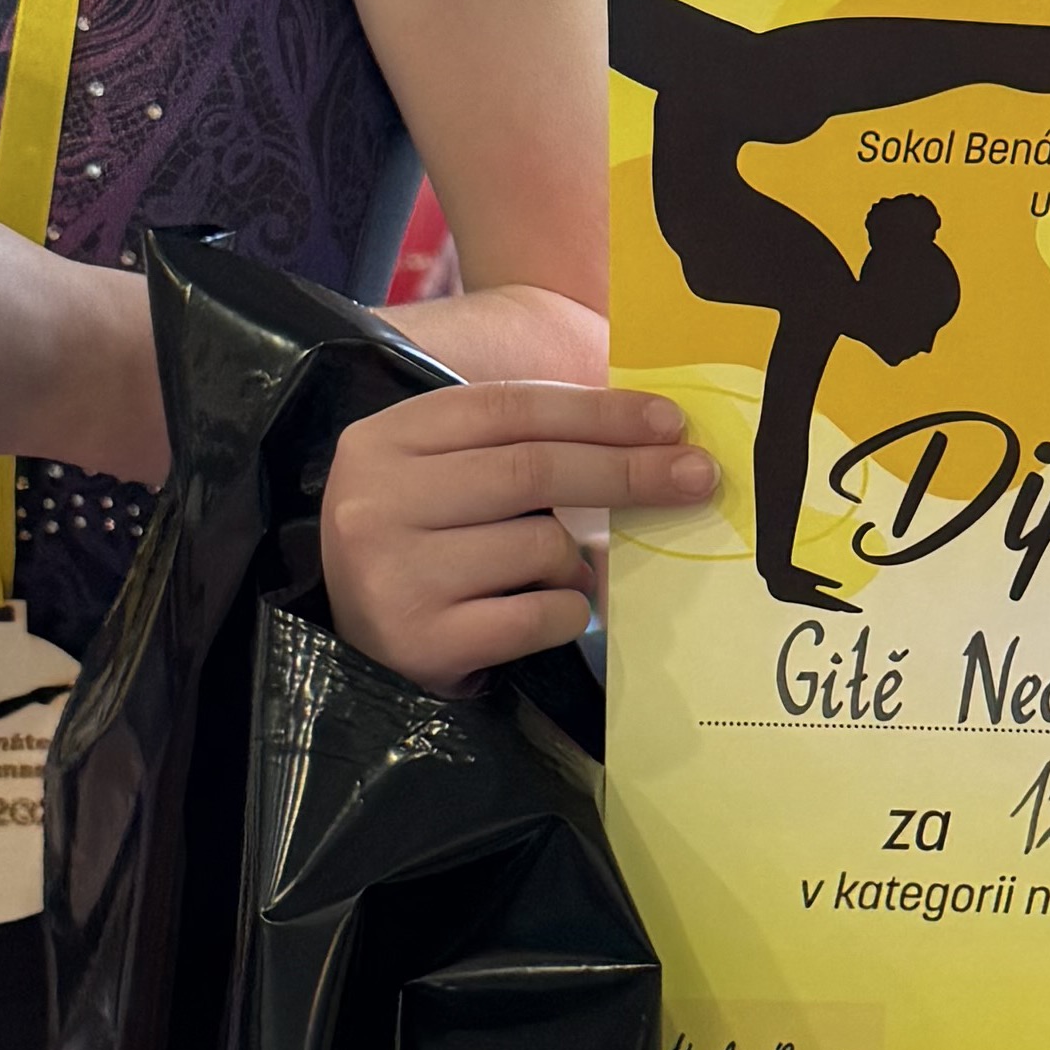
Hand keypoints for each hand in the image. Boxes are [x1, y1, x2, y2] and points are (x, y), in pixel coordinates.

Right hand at [321, 378, 715, 687]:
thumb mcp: (445, 474)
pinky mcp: (420, 641)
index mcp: (385, 439)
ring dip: (578, 561)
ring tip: (559, 572)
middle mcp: (376, 501)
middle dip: (628, 470)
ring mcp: (393, 574)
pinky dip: (566, 610)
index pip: (510, 408)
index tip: (670, 422)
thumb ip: (519, 445)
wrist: (353, 640)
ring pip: (540, 546)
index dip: (599, 411)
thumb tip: (649, 432)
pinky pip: (537, 614)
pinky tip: (546, 610)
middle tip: (697, 475)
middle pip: (533, 469)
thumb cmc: (423, 545)